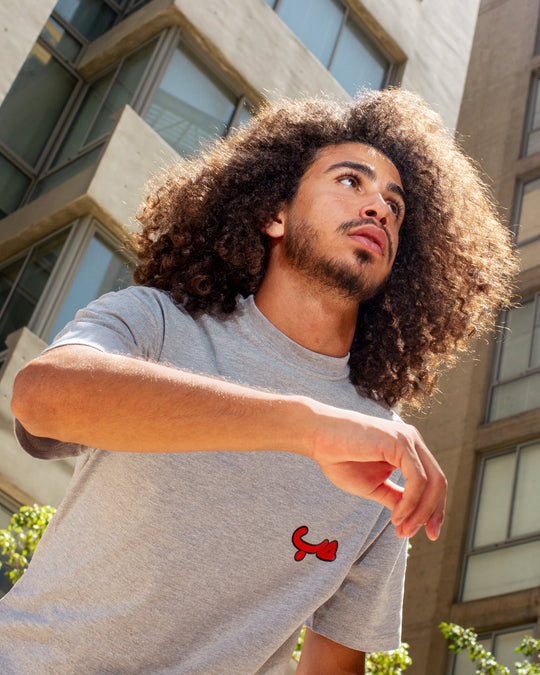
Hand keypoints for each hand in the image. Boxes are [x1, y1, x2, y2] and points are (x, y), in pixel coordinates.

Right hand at [306, 405, 446, 540]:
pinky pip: (417, 479)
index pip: (433, 482)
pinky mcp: (400, 442)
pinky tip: (396, 516)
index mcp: (408, 450)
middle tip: (424, 536)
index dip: (434, 509)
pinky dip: (411, 502)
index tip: (426, 533)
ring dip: (421, 512)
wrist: (317, 437)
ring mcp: (408, 440)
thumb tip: (413, 517)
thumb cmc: (340, 457)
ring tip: (403, 530)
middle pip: (439, 482)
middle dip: (434, 513)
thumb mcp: (373, 485)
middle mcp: (413, 441)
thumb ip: (395, 497)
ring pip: (433, 482)